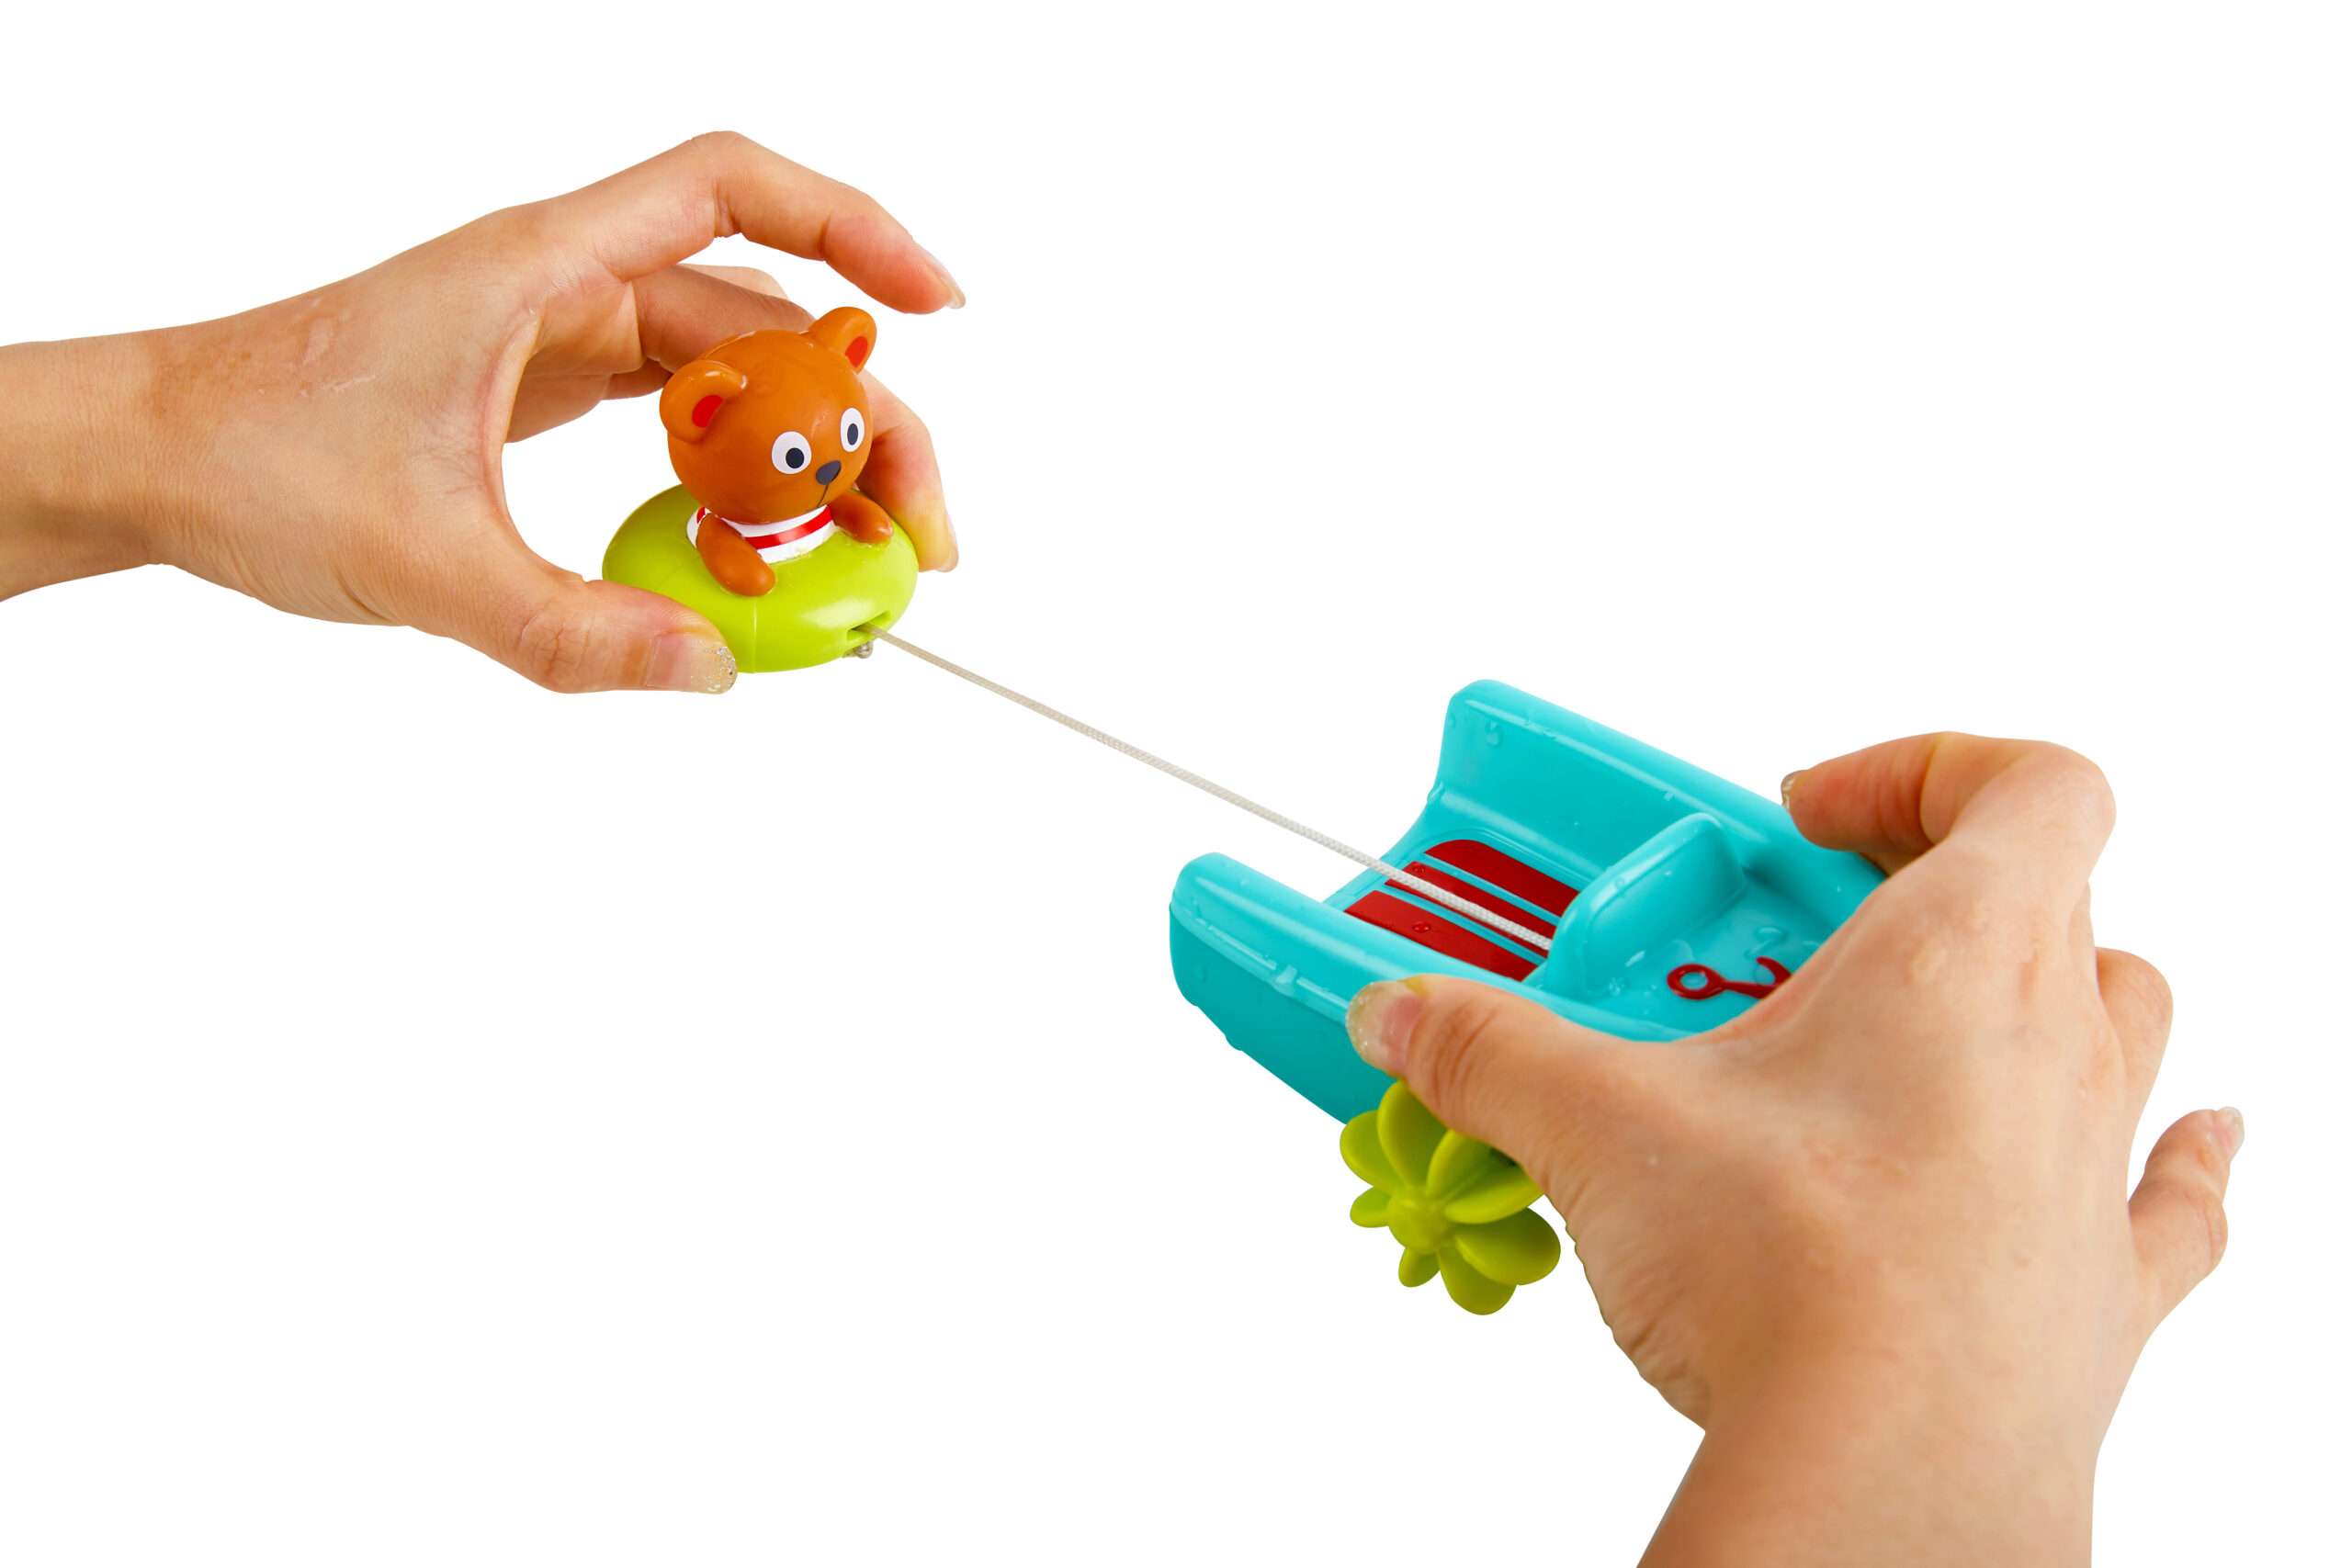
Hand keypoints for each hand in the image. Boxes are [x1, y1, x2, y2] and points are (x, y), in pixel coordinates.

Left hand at [0, 132, 960, 691]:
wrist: (155, 456)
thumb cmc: (252, 459)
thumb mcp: (422, 565)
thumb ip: (570, 630)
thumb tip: (712, 669)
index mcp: (540, 268)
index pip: (729, 192)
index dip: (851, 230)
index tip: (937, 306)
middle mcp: (567, 284)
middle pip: (767, 321)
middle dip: (859, 420)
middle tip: (915, 537)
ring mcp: (563, 336)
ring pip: (734, 379)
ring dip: (808, 462)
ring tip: (858, 559)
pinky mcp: (553, 387)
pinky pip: (684, 418)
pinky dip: (738, 478)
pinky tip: (759, 545)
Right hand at [1344, 735, 2238, 1563]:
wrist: (1890, 1472)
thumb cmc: (1793, 1274)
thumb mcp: (1600, 1125)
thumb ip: (1485, 1048)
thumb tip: (1402, 1012)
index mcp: (1962, 955)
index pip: (2025, 781)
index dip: (1919, 771)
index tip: (1803, 825)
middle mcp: (2057, 1041)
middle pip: (2045, 896)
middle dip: (1917, 896)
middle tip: (1785, 951)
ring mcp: (2097, 1164)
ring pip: (2121, 1017)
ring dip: (2040, 995)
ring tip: (1925, 1030)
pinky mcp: (2103, 1286)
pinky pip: (2180, 1195)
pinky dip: (2180, 1159)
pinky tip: (2187, 1142)